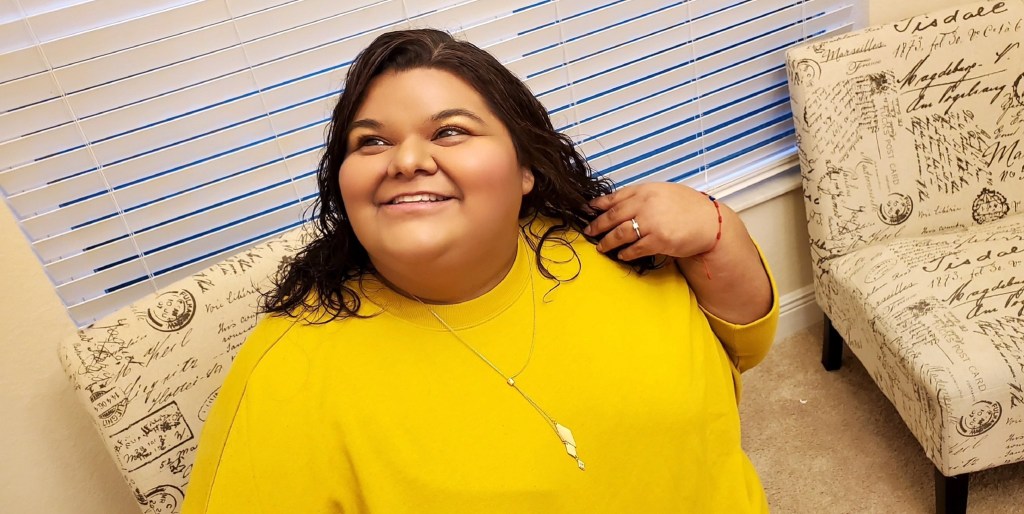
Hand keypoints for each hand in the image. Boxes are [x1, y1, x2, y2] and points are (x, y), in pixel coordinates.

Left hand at [583, 183, 718, 260]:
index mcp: (646, 190)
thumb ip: (641, 197)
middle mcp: (646, 204)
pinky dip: (626, 253)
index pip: (615, 197)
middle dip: (598, 226)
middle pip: (613, 216)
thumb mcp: (663, 192)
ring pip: (620, 234)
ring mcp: (652, 222)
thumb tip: (616, 204)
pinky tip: (622, 255)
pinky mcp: (659, 240)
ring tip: (602, 247)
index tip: (588, 210)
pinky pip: (635, 249)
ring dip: (608, 242)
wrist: (710, 222)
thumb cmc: (687, 207)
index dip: (599, 205)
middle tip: (589, 232)